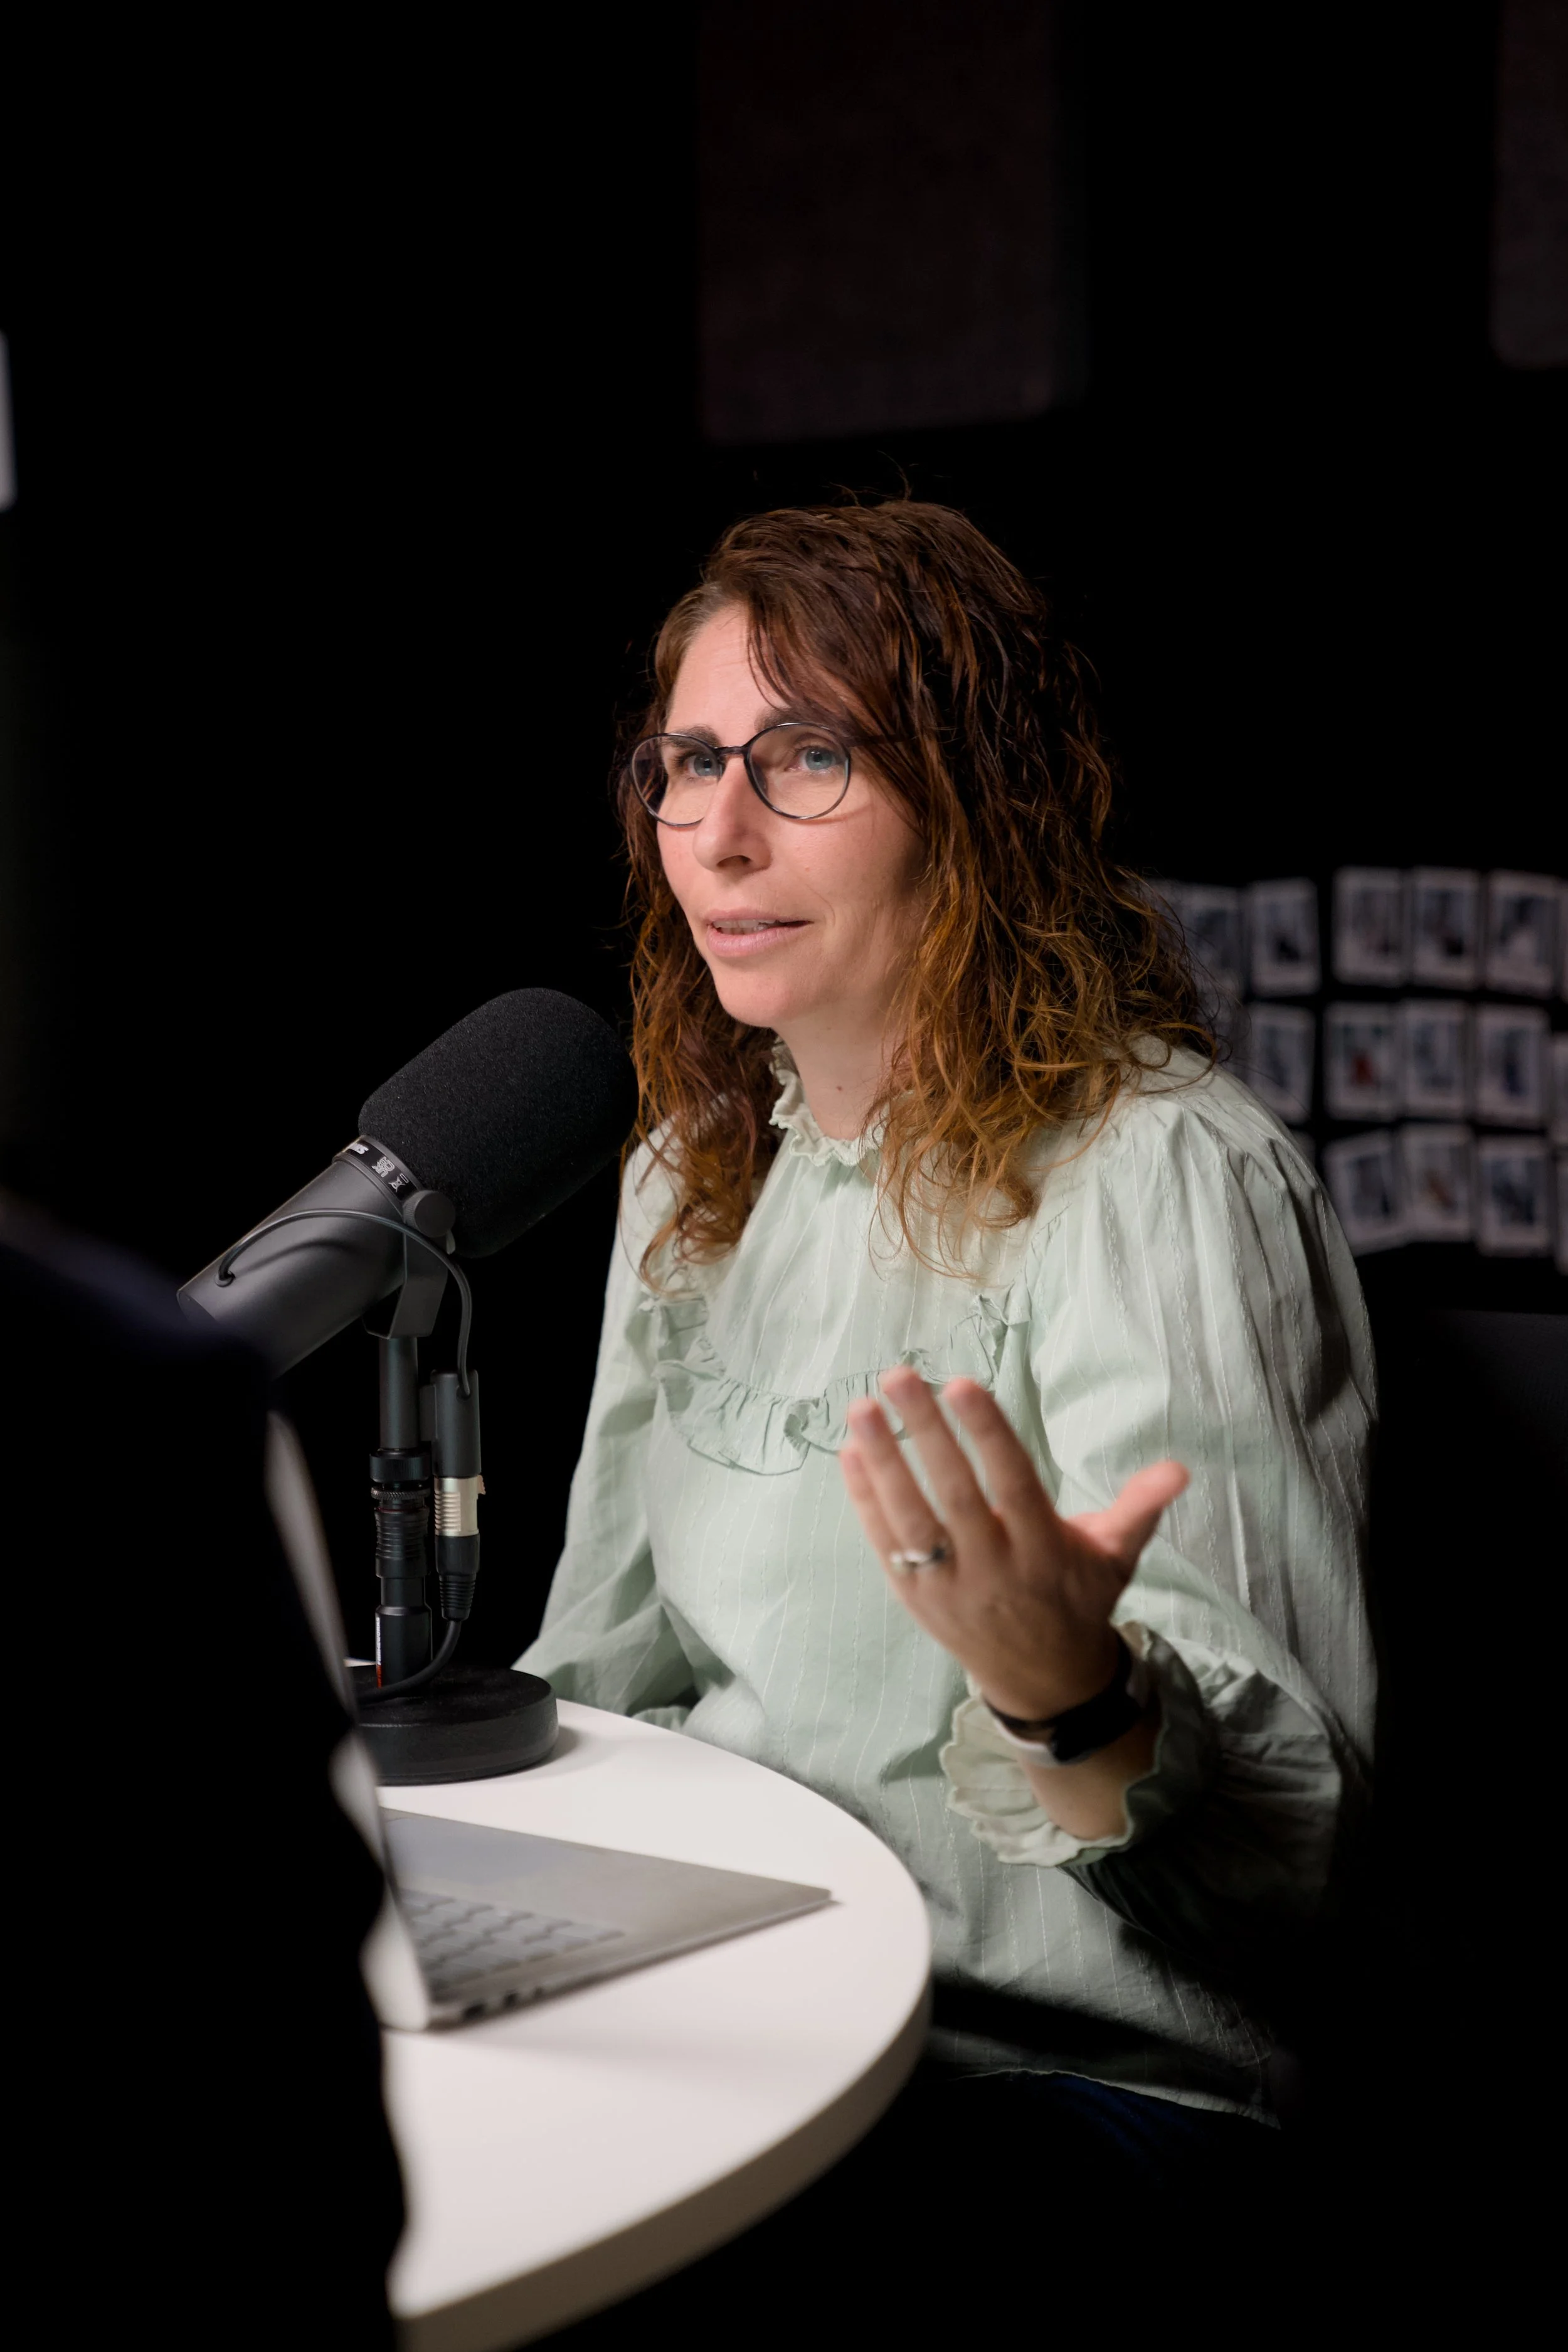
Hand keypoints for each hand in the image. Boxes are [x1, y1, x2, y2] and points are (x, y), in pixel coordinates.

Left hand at [840, 1369, 1187, 1721]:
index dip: (988, 1435)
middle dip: (926, 1433)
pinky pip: (884, 1545)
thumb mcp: (1117, 1556)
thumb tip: (1180, 1469)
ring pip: (910, 1521)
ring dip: (884, 1462)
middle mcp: (994, 1569)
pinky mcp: (916, 1600)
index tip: (962, 1384)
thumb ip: (1140, 1508)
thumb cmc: (1079, 1599)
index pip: (1013, 1484)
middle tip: (900, 1376)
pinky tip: (852, 1452)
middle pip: (954, 1495)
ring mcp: (950, 1588)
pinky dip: (866, 1500)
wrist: (1044, 1681)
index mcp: (1044, 1551)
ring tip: (861, 1408)